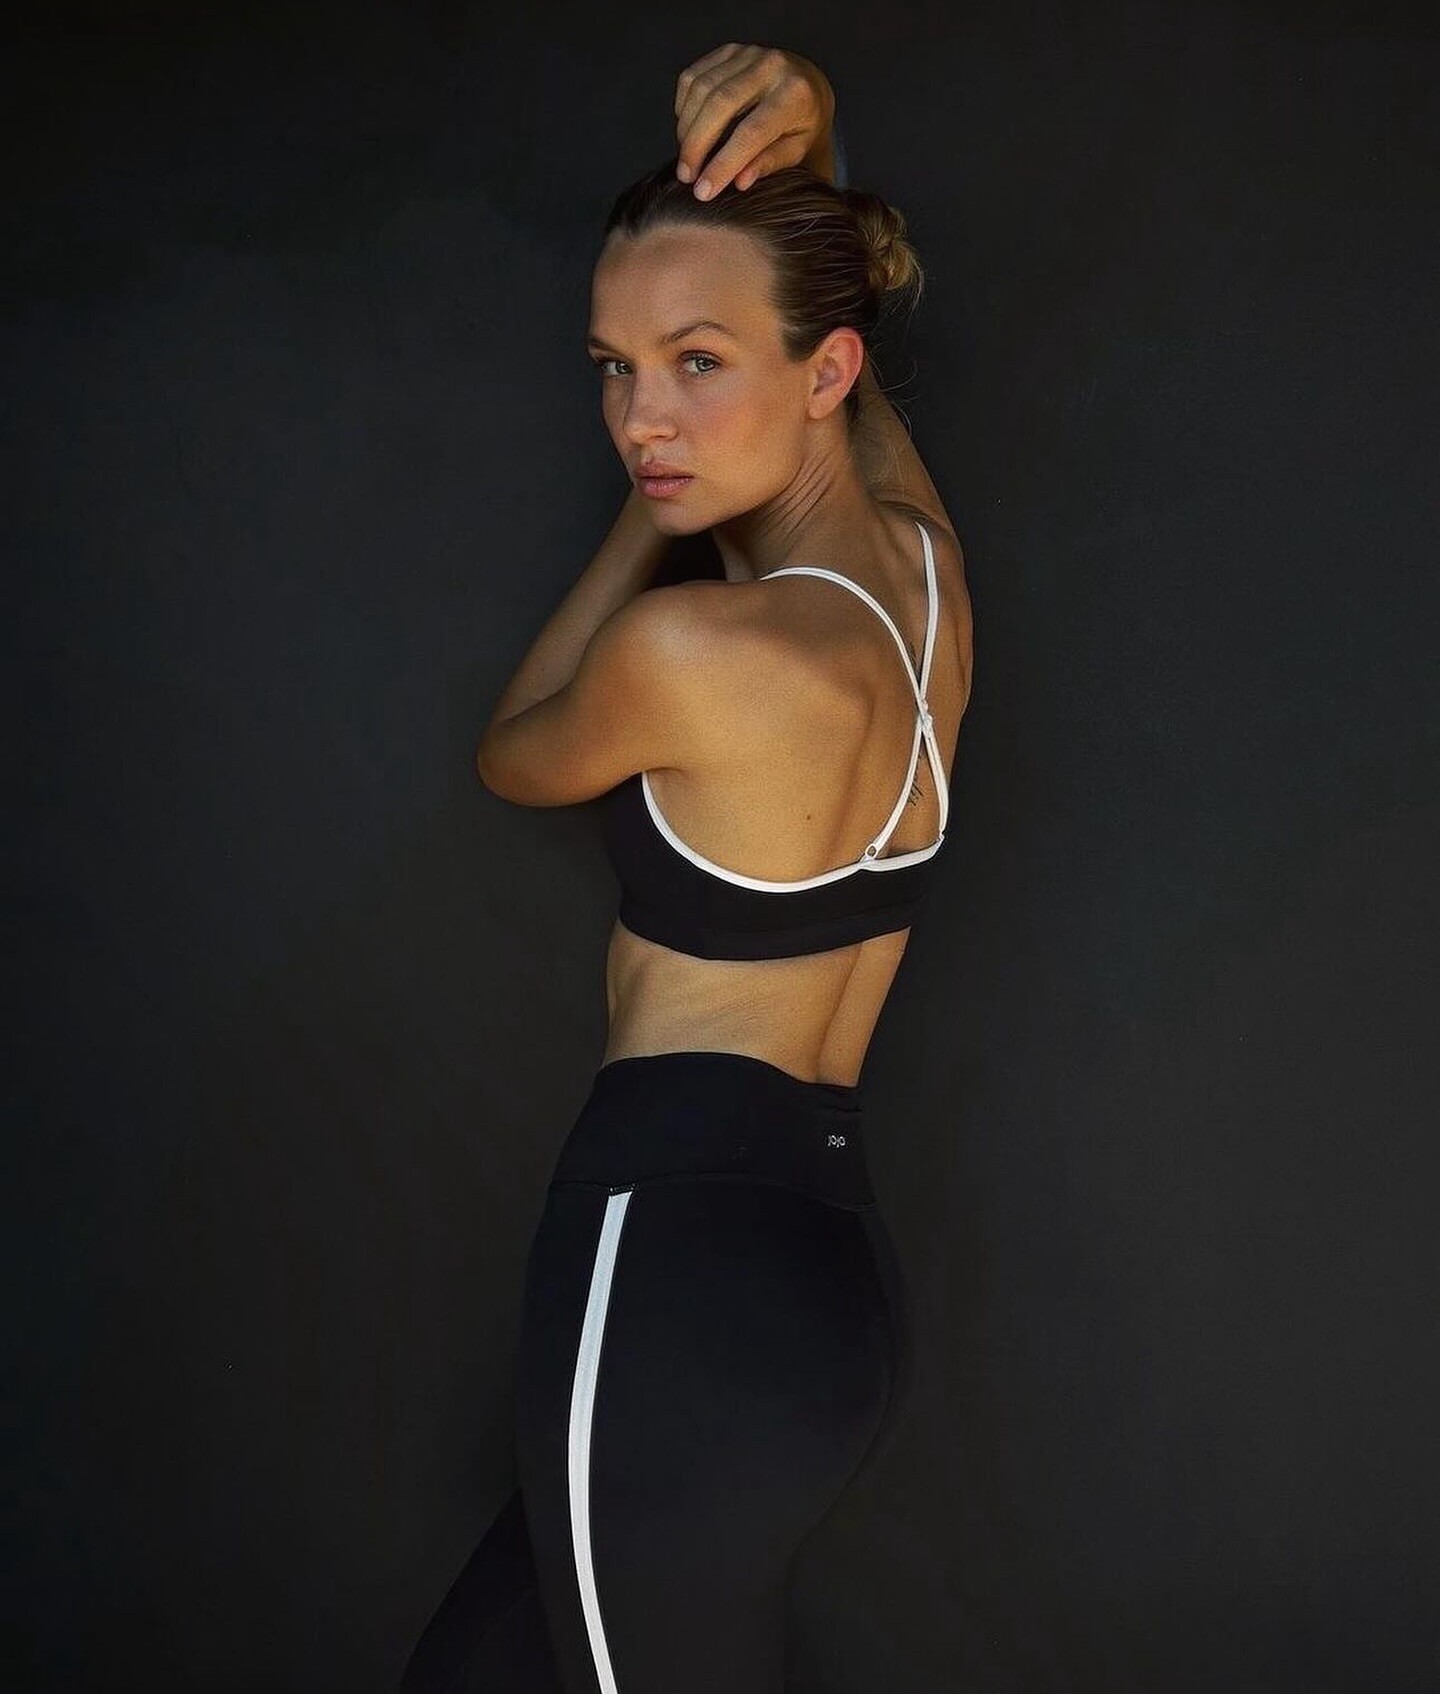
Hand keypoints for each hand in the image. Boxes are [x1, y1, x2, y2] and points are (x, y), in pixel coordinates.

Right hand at [673, 44, 834, 199]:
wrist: (809, 87)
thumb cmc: (803, 127)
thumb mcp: (796, 151)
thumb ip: (769, 163)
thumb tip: (739, 182)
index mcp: (795, 94)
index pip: (752, 132)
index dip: (723, 163)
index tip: (703, 191)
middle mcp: (772, 65)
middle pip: (719, 105)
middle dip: (696, 145)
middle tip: (685, 177)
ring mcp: (749, 52)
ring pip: (701, 89)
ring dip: (686, 128)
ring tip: (687, 158)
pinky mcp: (729, 50)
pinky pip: (693, 77)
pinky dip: (684, 107)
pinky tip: (688, 130)